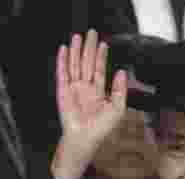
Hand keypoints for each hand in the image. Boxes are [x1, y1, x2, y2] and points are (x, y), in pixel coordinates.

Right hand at [52, 29, 127, 178]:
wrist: (84, 139)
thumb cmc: (101, 129)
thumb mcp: (117, 109)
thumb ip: (120, 90)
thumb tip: (122, 71)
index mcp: (98, 91)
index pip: (99, 69)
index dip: (101, 56)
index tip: (104, 43)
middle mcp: (85, 88)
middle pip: (87, 62)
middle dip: (89, 47)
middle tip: (91, 32)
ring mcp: (73, 89)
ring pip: (75, 65)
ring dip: (76, 50)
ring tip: (77, 36)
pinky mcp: (63, 92)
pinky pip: (62, 73)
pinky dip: (63, 61)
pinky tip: (64, 50)